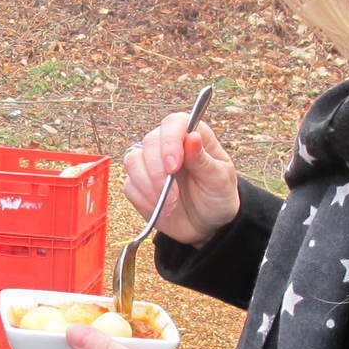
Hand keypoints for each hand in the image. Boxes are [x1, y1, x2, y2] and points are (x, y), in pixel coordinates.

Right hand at [123, 112, 239, 248]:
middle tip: (173, 195)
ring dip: (149, 186)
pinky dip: (144, 199)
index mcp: (191, 136)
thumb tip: (192, 136)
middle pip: (149, 142)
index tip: (174, 166)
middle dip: (158, 171)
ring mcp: (150, 162)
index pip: (173, 123)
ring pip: (133, 161)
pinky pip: (129, 185)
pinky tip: (161, 208)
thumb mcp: (219, 180)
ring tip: (170, 205)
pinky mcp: (138, 182)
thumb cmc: (217, 197)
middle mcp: (168, 144)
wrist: (206, 224)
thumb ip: (204, 160)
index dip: (170, 141)